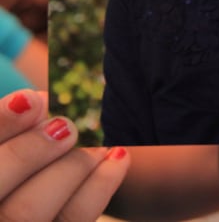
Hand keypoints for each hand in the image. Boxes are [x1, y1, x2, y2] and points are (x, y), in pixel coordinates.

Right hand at [0, 89, 129, 221]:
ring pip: (29, 212)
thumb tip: (36, 102)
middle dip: (32, 152)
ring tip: (94, 143)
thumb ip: (6, 125)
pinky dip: (100, 186)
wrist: (26, 196)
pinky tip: (117, 156)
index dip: (0, 126)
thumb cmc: (14, 159)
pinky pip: (74, 221)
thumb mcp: (5, 139)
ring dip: (70, 169)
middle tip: (65, 126)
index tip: (30, 99)